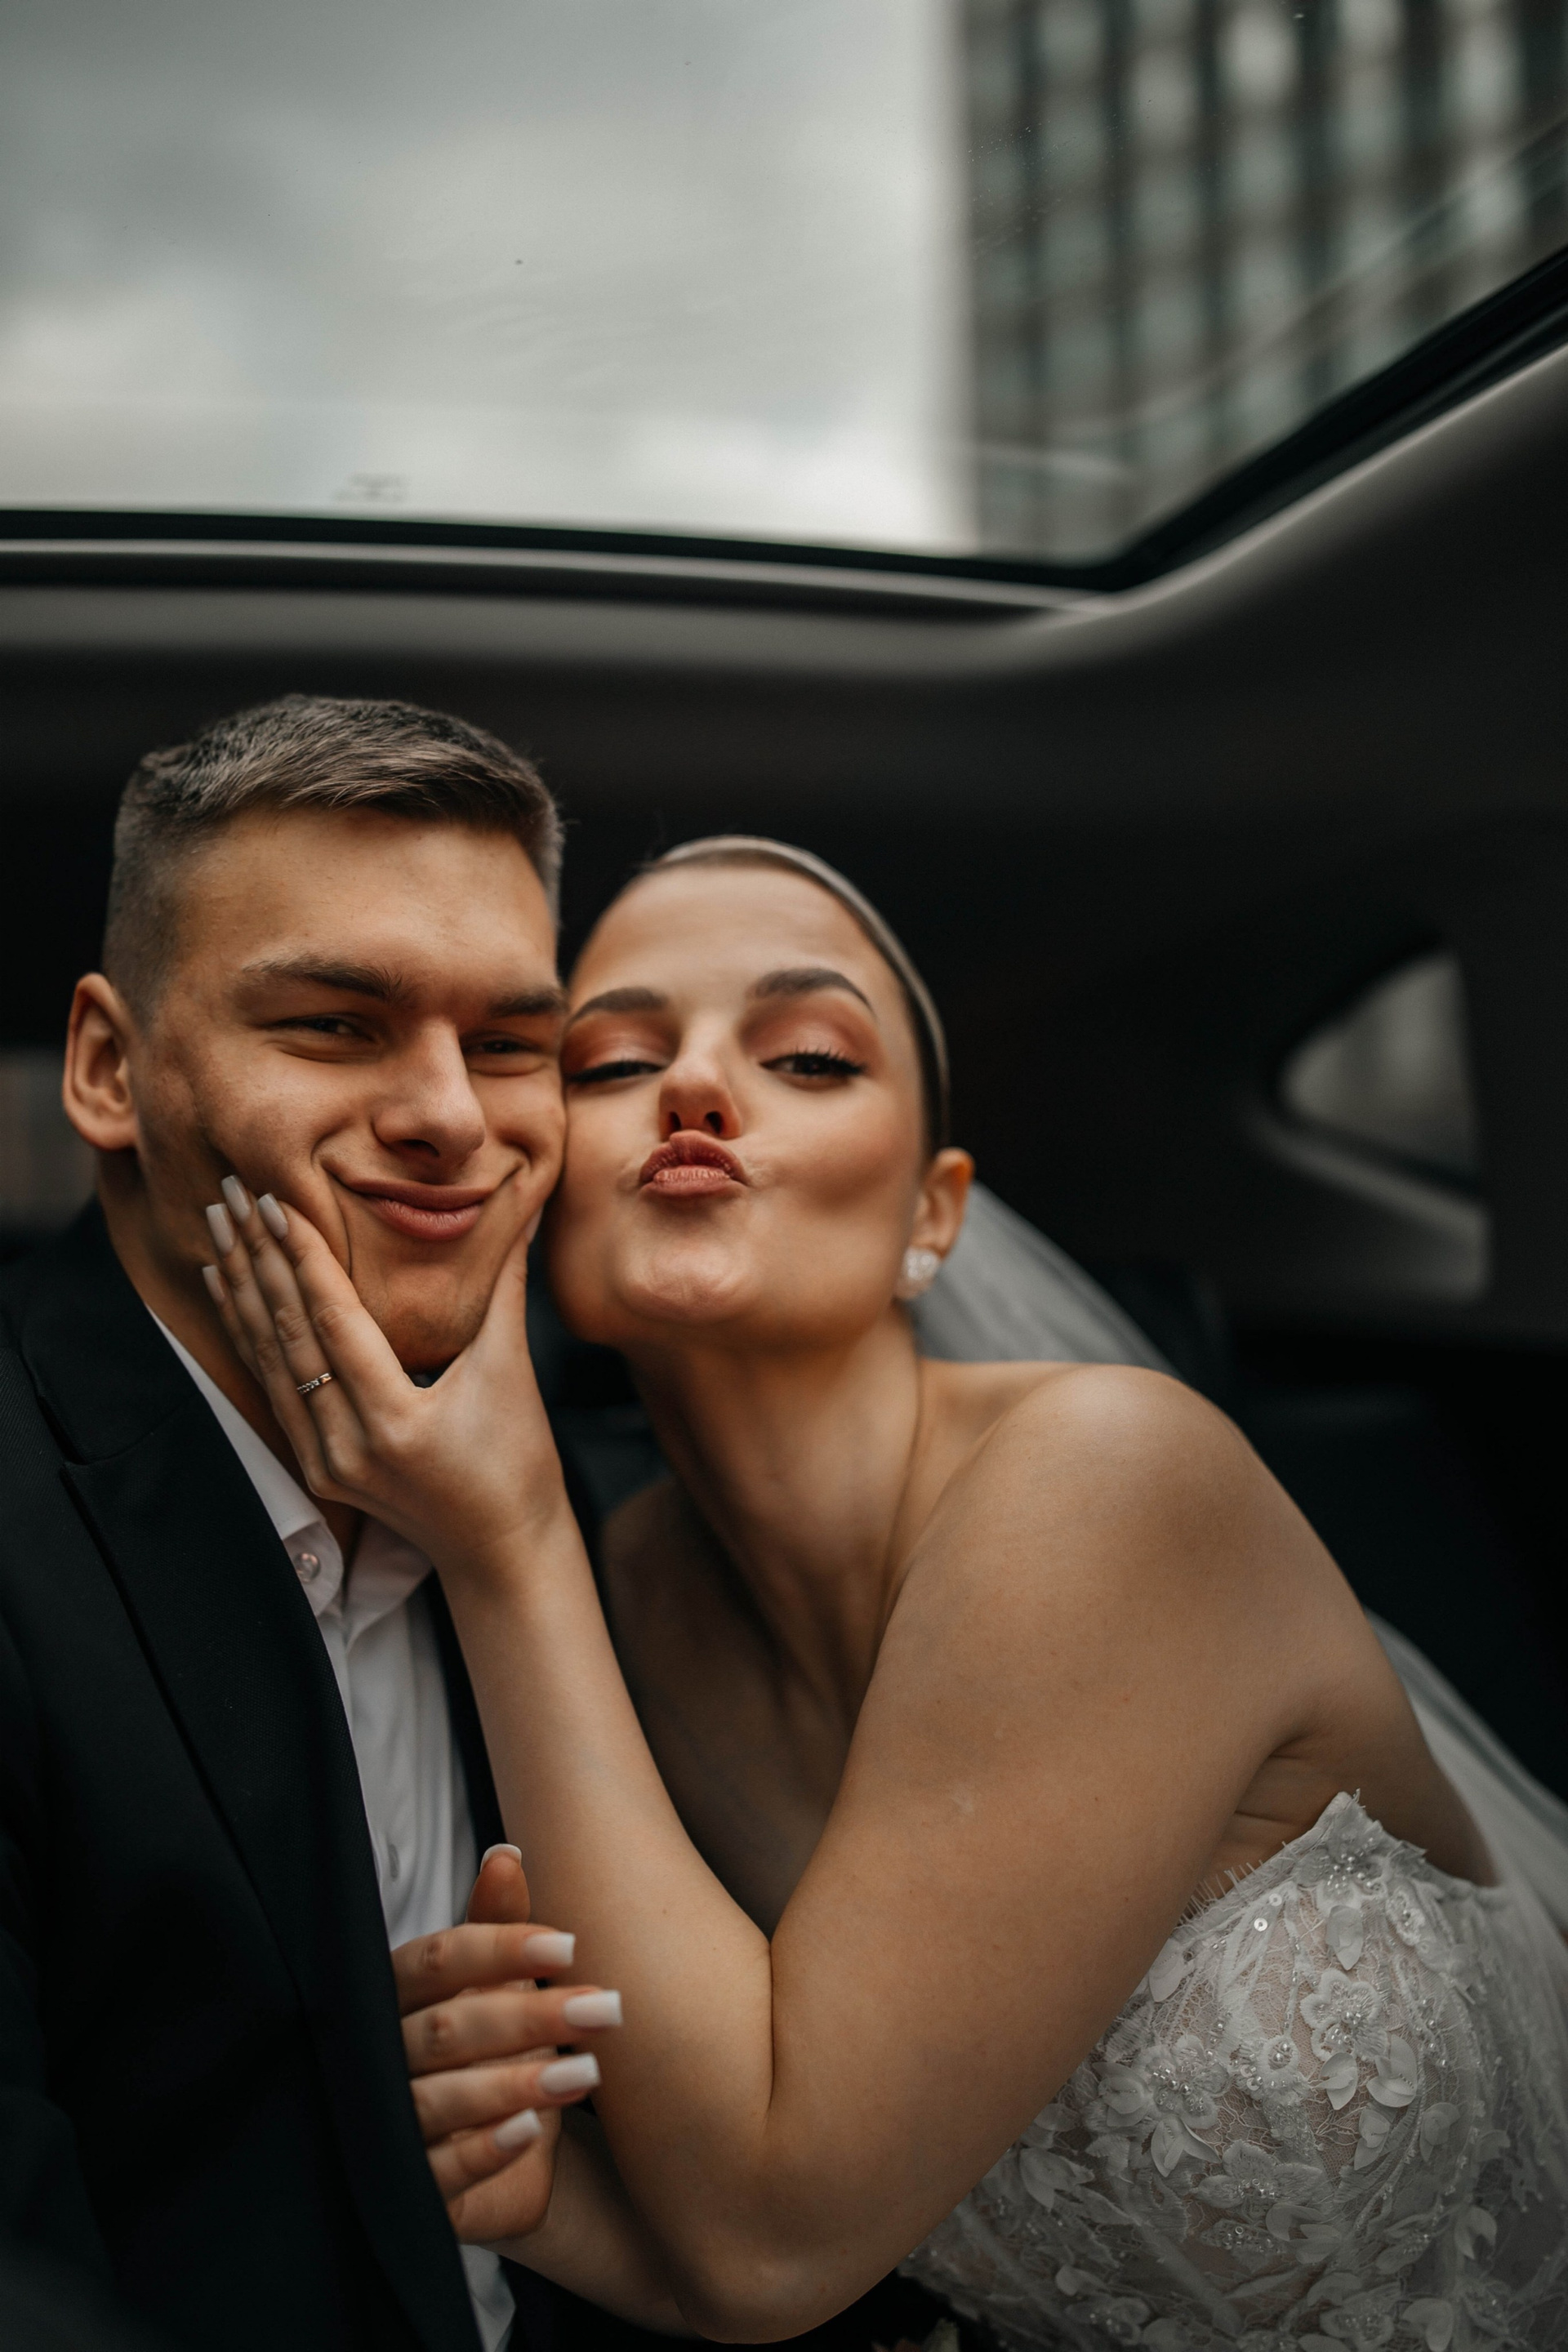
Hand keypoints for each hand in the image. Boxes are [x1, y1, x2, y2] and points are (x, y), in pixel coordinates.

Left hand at [200, 1176, 568, 1574]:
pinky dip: (250, 1337)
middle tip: (233, 1194)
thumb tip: (522, 1210)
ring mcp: (326, 1462)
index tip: (278, 1201)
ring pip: (271, 1363)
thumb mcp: (512, 1373)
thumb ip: (506, 1290)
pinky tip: (231, 1294)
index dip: (305, 1258)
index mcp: (396, 1422)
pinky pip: (274, 1391)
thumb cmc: (517, 1464)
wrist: (501, 1551)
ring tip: (220, 1231)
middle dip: (259, 1260)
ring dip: (243, 1292)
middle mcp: (348, 1446)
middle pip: (290, 1337)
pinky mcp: (317, 1469)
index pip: (335, 1323)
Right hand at [395, 1844, 623, 2242]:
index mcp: (396, 1994)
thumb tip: (507, 1855)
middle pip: (446, 2029)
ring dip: (513, 2085)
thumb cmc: (486, 2049)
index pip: (436, 1961)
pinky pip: (435, 2173)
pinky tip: (528, 2132)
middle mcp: (380, 2058)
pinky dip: (481, 2151)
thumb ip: (496, 1925)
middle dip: (529, 2018)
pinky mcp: (405, 2190)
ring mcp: (385, 2125)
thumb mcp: (494, 1985)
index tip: (571, 1946)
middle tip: (607, 2009)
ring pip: (437, 2100)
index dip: (500, 1950)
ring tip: (586, 2075)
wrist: (490, 2157)